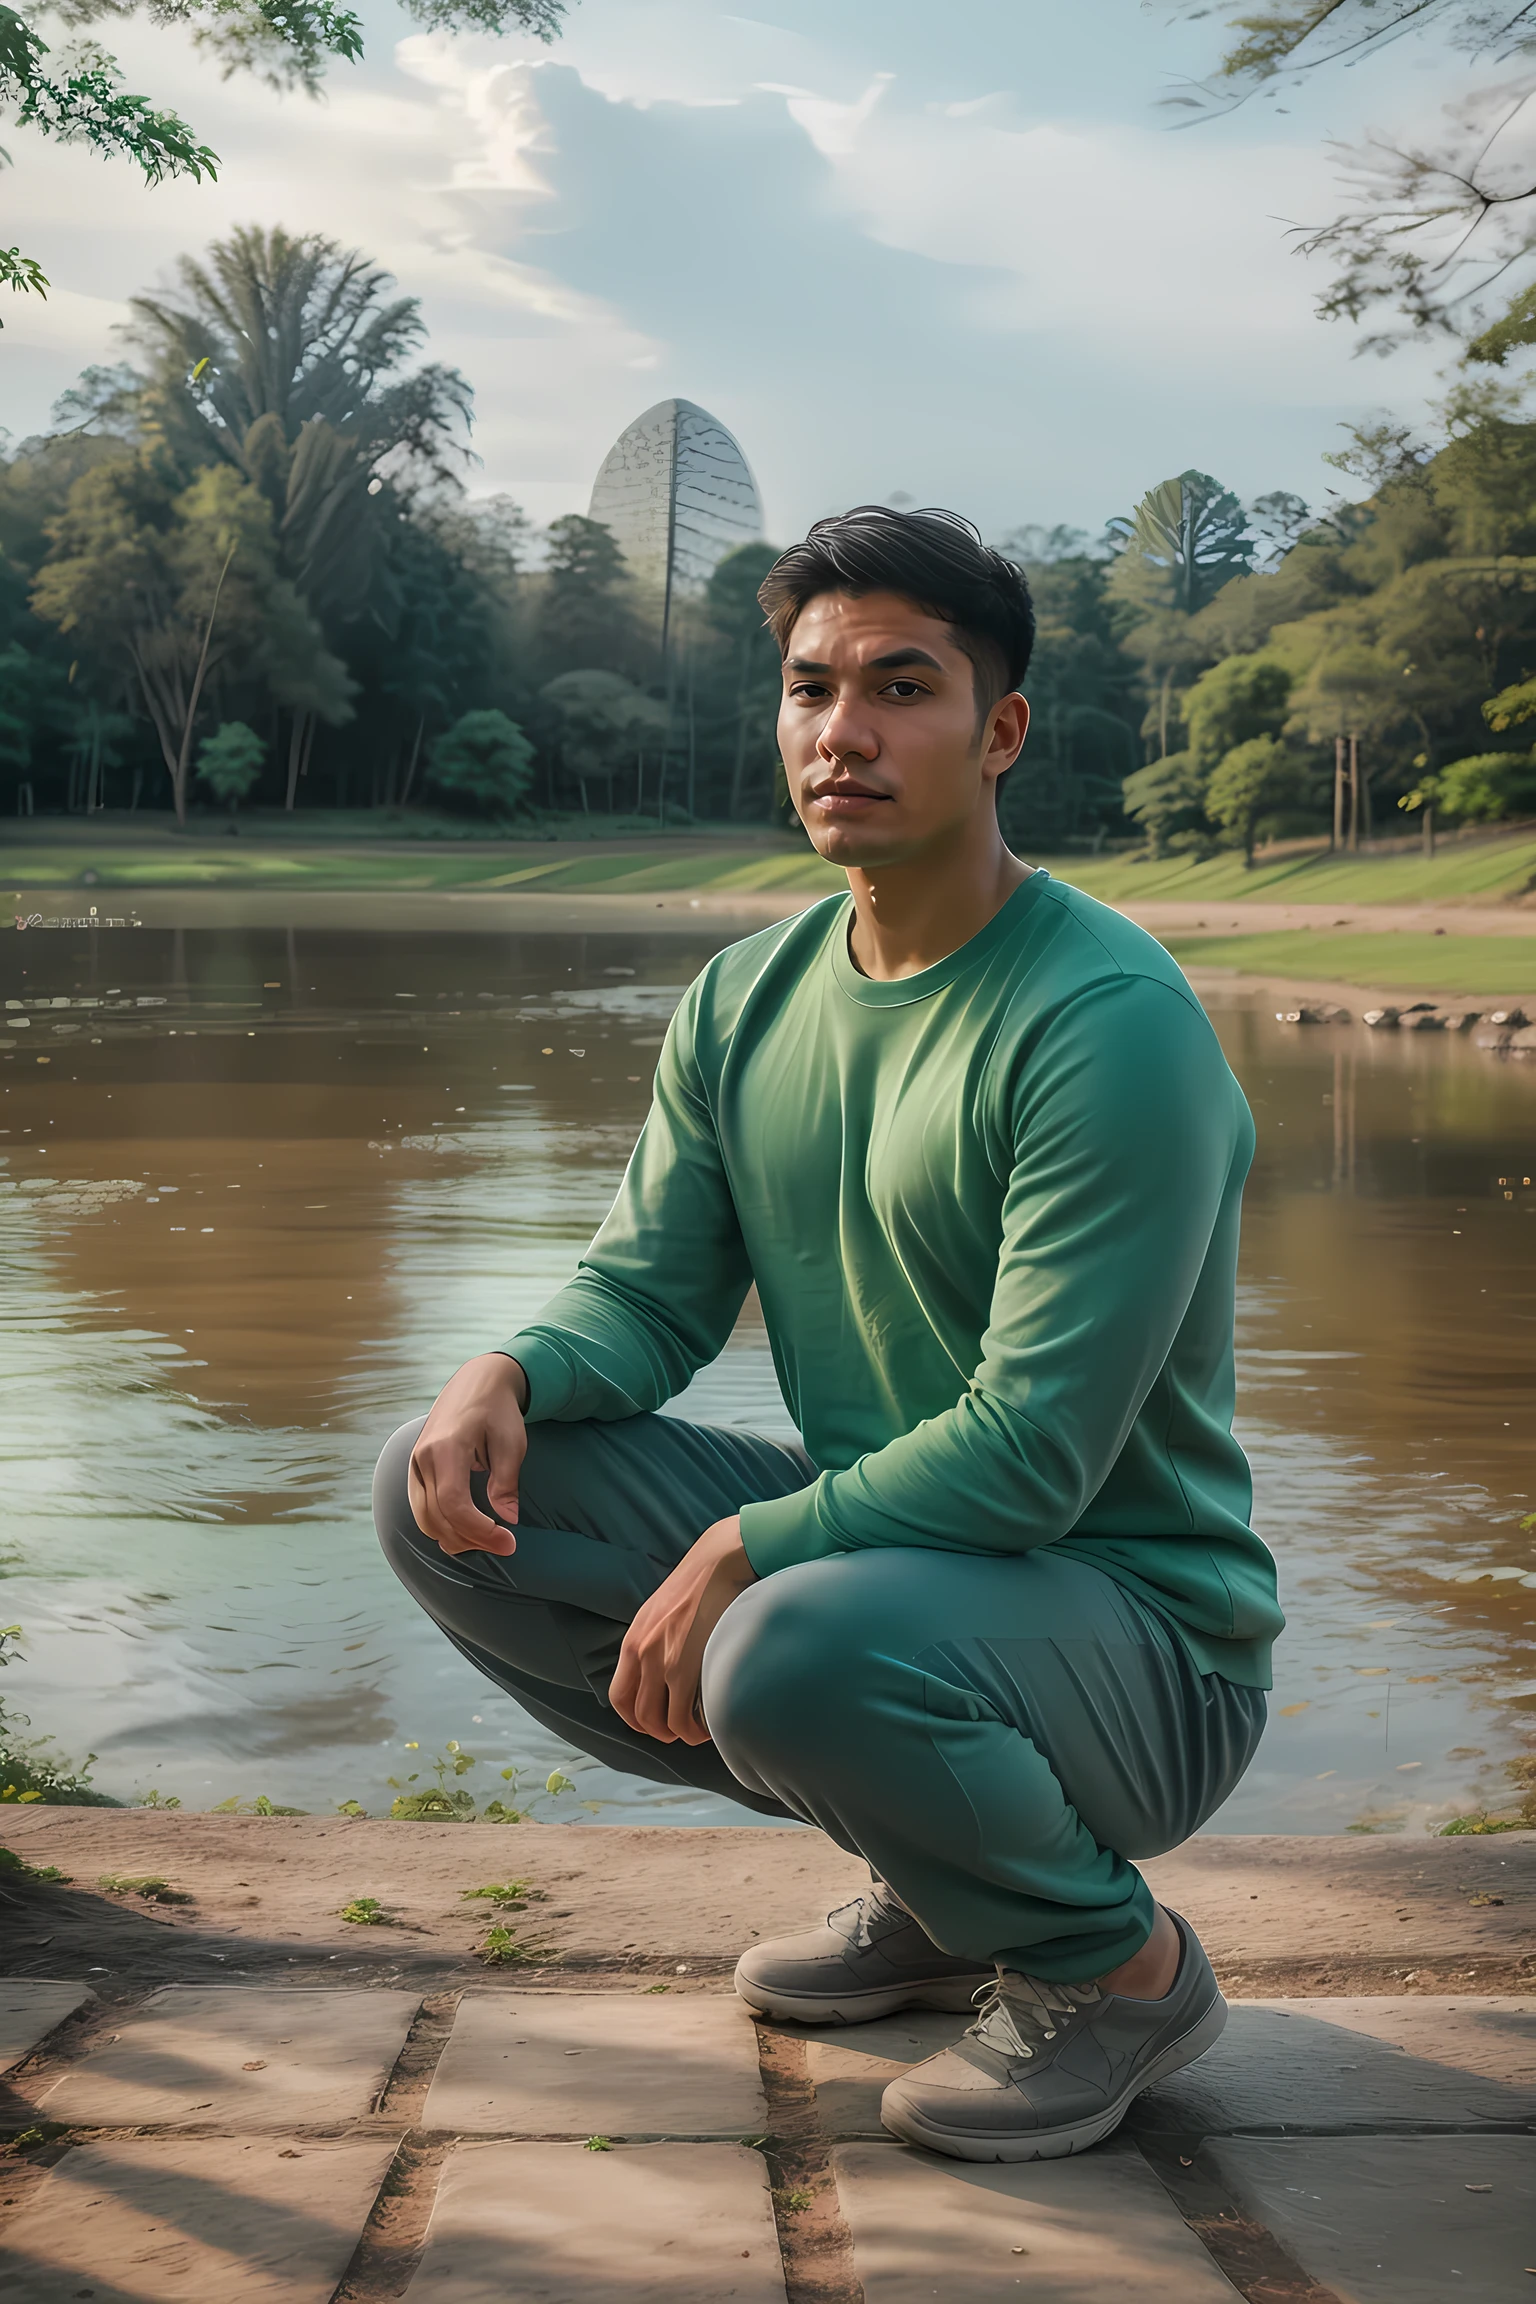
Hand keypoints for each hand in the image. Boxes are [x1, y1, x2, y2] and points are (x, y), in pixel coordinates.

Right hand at [408, 1352, 528, 1557]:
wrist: (478, 1382)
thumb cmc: (497, 1410)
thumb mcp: (511, 1441)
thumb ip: (506, 1482)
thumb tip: (508, 1519)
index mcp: (445, 1447)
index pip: (454, 1504)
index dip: (480, 1530)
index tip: (508, 1541)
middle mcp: (422, 1458)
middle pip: (436, 1517)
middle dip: (470, 1540)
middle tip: (505, 1545)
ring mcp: (414, 1465)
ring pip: (424, 1519)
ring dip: (454, 1538)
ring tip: (488, 1541)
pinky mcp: (415, 1470)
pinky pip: (422, 1509)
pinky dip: (442, 1526)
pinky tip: (467, 1531)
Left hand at [610, 1516, 757, 1745]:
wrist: (719, 1562)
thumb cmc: (699, 1585)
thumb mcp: (661, 1613)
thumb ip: (655, 1641)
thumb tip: (664, 1671)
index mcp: (633, 1642)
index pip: (619, 1697)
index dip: (635, 1720)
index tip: (655, 1724)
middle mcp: (641, 1654)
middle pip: (640, 1716)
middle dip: (661, 1732)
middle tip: (682, 1732)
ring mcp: (662, 1662)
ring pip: (662, 1722)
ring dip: (680, 1734)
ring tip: (700, 1731)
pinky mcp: (685, 1667)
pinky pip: (683, 1717)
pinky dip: (695, 1730)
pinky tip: (710, 1724)